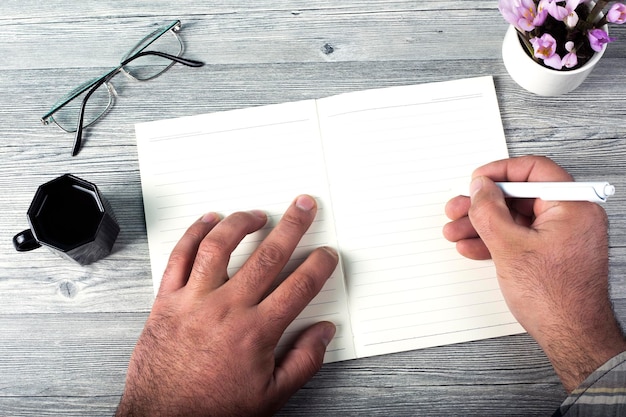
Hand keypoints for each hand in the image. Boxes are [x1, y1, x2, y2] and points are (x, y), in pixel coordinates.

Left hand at [116, 195, 337, 416]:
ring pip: (220, 246)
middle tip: (303, 207)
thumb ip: (304, 361)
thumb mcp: (272, 395)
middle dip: (292, 226)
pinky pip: (180, 256)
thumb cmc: (215, 410)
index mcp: (256, 332)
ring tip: (257, 214)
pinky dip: (195, 233)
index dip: (319, 264)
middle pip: (268, 256)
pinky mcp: (167, 300)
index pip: (299, 286)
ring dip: (243, 223)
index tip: (327, 253)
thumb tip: (323, 331)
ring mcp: (194, 301)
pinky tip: (209, 221)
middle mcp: (227, 309)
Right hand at [443, 155, 625, 391]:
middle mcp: (572, 216)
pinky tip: (473, 246)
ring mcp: (563, 236)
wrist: (570, 336)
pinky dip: (496, 240)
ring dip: (482, 224)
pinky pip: (520, 237)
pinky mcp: (553, 253)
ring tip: (457, 231)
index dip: (499, 172)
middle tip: (459, 207)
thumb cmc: (556, 298)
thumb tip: (480, 187)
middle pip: (520, 196)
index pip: (534, 170)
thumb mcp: (509, 246)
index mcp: (572, 206)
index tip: (477, 180)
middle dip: (483, 204)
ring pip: (516, 219)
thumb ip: (489, 210)